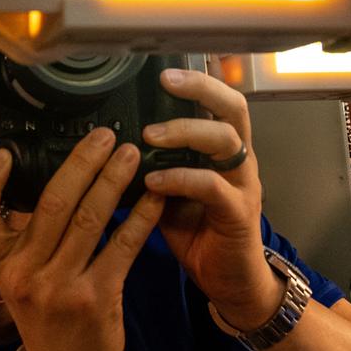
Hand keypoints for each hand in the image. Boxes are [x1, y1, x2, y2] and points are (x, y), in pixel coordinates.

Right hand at [0, 128, 166, 350]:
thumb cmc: (45, 319)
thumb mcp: (19, 281)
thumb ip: (24, 239)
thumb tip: (49, 181)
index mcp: (1, 266)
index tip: (6, 152)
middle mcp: (24, 274)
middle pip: (51, 203)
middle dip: (81, 162)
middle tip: (103, 134)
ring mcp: (59, 287)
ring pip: (88, 218)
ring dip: (113, 180)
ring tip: (130, 153)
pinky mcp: (95, 298)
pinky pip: (122, 245)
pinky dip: (141, 216)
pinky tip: (155, 196)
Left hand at [139, 69, 282, 331]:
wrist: (229, 283)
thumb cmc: (198, 233)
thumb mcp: (168, 192)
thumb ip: (151, 166)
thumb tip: (107, 144)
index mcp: (222, 151)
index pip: (218, 101)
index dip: (197, 81)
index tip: (163, 68)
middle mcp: (239, 161)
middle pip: (233, 108)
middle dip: (200, 90)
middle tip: (165, 83)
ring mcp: (243, 185)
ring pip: (226, 141)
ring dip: (187, 132)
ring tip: (150, 135)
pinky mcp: (240, 214)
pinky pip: (214, 187)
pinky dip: (182, 179)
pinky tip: (155, 182)